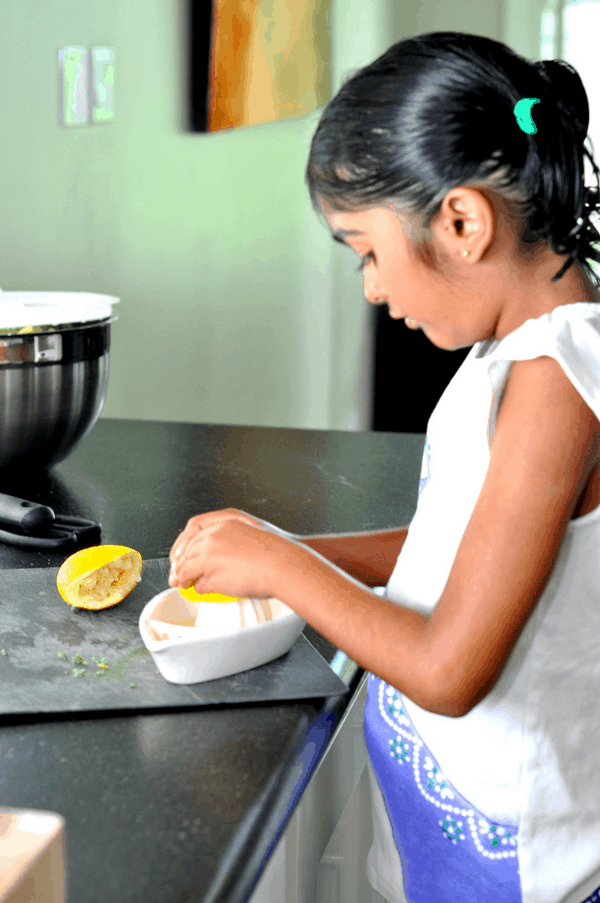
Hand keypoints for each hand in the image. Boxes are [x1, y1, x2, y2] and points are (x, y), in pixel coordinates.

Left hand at [168, 508, 296, 598]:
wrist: (284, 564)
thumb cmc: (278, 550)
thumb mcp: (252, 530)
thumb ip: (232, 537)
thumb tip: (220, 552)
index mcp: (224, 521)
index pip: (193, 530)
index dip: (183, 544)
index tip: (180, 554)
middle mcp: (213, 536)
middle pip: (186, 550)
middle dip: (179, 564)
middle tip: (176, 575)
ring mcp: (209, 556)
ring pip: (186, 568)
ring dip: (183, 578)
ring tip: (183, 585)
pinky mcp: (211, 576)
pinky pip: (198, 584)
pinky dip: (198, 589)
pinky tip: (202, 591)